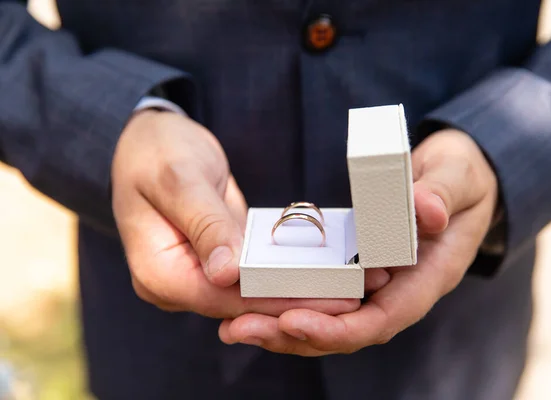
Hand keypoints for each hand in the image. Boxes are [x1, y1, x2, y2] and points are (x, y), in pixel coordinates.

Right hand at [111, 110, 385, 317]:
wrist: (149, 139)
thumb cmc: (157, 151)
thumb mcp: (180, 179)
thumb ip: (205, 224)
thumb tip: (227, 273)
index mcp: (158, 273)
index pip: (225, 298)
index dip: (277, 299)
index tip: (327, 298)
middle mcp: (176, 284)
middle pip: (242, 304)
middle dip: (297, 301)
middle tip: (353, 295)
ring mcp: (195, 274)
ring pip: (251, 293)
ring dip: (297, 291)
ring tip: (348, 285)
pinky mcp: (214, 261)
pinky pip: (251, 275)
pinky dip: (284, 273)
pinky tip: (322, 270)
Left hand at [218, 129, 498, 352]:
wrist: (461, 179)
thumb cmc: (462, 176)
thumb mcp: (458, 175)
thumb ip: (442, 193)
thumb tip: (426, 211)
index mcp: (428, 276)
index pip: (382, 318)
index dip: (338, 328)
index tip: (293, 322)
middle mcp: (401, 289)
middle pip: (346, 330)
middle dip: (294, 335)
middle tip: (239, 329)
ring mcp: (380, 283)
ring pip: (331, 319)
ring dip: (283, 327)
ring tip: (234, 326)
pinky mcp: (361, 270)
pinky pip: (326, 296)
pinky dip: (292, 301)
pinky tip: (254, 301)